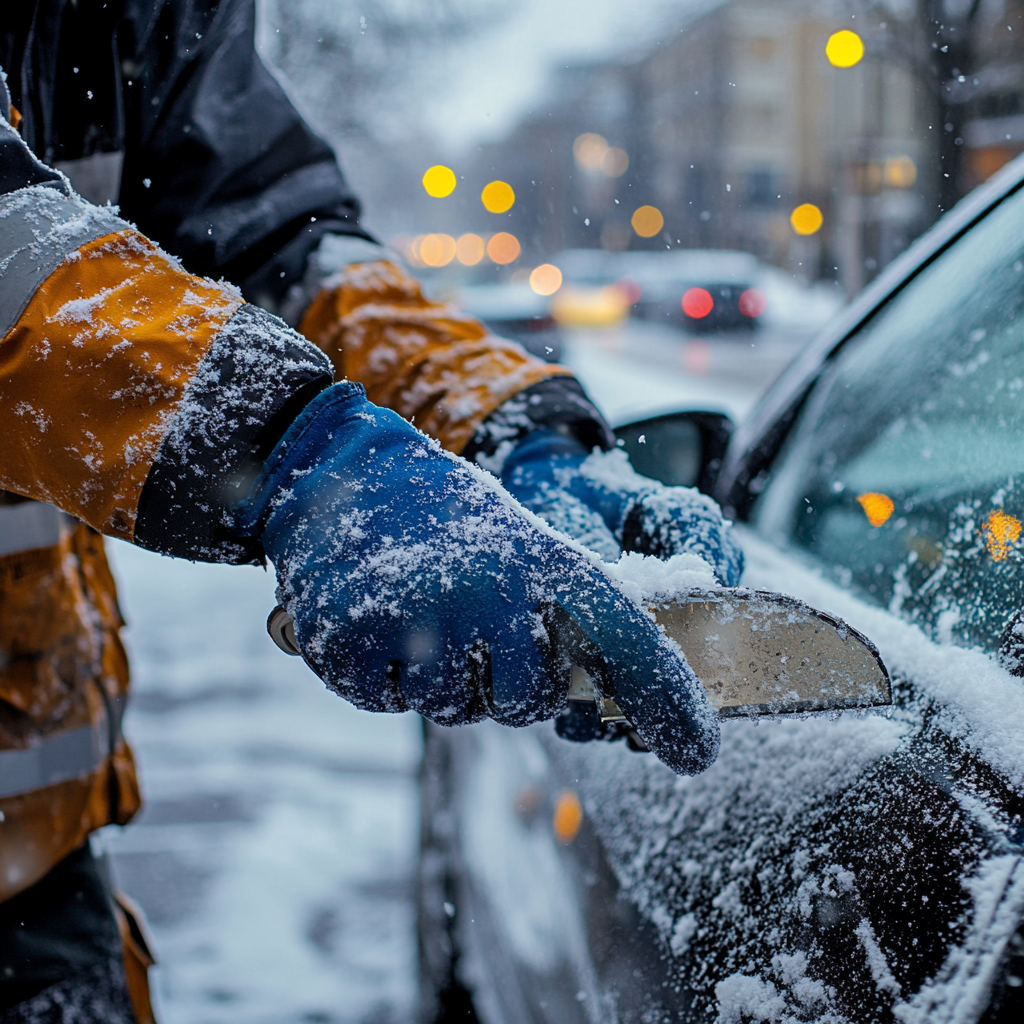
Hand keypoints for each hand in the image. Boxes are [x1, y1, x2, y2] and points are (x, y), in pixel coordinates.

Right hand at [234, 385, 718, 775]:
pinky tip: (375, 617)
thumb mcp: (512, 539)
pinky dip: (382, 674)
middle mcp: (489, 588)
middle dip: (504, 683)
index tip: (698, 753)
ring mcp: (419, 615)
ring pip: (453, 709)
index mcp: (538, 556)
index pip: (624, 637)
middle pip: (528, 701)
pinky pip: (387, 700)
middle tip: (468, 624)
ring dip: (438, 678)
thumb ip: (551, 610)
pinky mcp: (351, 639)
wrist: (335, 464)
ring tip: (417, 609)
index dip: (666, 699)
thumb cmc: (437, 513)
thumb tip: (592, 700)